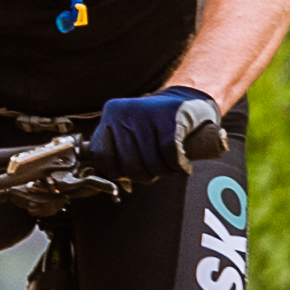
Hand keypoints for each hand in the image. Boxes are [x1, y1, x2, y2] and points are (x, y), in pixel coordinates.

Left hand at [84, 84, 220, 192]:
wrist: (188, 104)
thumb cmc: (155, 128)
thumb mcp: (130, 133)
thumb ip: (118, 154)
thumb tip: (121, 186)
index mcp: (111, 114)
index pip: (101, 155)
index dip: (117, 173)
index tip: (131, 174)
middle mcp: (125, 110)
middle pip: (129, 164)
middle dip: (144, 176)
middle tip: (155, 172)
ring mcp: (147, 110)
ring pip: (151, 161)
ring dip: (164, 172)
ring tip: (170, 167)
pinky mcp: (170, 115)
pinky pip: (170, 154)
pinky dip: (178, 166)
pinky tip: (183, 165)